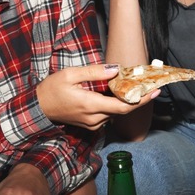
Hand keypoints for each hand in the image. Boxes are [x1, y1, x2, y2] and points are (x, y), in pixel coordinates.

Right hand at [36, 64, 157, 129]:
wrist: (39, 108)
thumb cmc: (52, 89)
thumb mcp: (70, 74)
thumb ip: (94, 72)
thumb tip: (116, 69)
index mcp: (91, 105)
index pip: (123, 107)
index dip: (142, 100)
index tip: (155, 91)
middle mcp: (95, 118)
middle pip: (123, 110)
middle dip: (137, 97)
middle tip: (147, 83)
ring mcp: (93, 124)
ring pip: (116, 112)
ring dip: (125, 100)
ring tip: (131, 84)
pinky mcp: (91, 125)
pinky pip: (108, 115)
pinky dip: (115, 104)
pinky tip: (116, 92)